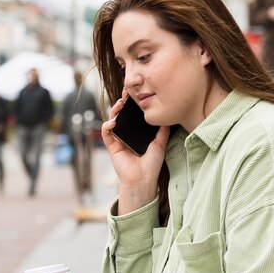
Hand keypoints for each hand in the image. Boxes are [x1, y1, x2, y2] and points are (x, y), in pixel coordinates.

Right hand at [101, 89, 169, 213]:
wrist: (143, 179)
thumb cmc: (152, 164)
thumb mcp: (160, 143)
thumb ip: (162, 130)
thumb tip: (167, 116)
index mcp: (137, 132)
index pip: (134, 114)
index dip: (133, 104)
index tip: (137, 94)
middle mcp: (127, 133)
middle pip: (122, 114)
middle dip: (123, 102)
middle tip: (127, 93)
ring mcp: (118, 139)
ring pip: (112, 120)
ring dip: (114, 110)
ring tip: (120, 104)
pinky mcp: (111, 146)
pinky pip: (106, 133)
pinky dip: (107, 125)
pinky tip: (113, 122)